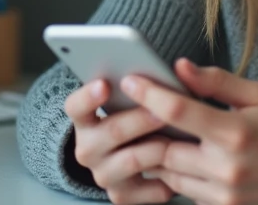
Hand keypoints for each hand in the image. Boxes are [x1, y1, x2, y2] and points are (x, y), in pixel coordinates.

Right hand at [63, 78, 176, 203]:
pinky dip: (168, 177)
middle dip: (141, 119)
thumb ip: (146, 83)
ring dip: (159, 146)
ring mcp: (103, 174)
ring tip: (181, 136)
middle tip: (163, 110)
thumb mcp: (132, 98)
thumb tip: (181, 67)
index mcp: (84, 119)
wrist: (132, 157)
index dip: (88, 96)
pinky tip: (183, 165)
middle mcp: (87, 148)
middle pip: (113, 131)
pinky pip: (147, 188)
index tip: (104, 84)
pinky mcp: (121, 195)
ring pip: (133, 159)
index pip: (75, 106)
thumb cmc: (136, 117)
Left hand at [120, 57, 257, 204]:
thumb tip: (179, 67)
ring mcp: (224, 194)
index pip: (178, 111)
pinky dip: (179, 175)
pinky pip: (186, 192)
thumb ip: (217, 81)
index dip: (149, 94)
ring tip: (160, 133)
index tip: (131, 80)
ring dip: (161, 155)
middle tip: (138, 111)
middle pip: (165, 148)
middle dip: (149, 130)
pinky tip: (185, 158)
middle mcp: (226, 168)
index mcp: (235, 133)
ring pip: (170, 174)